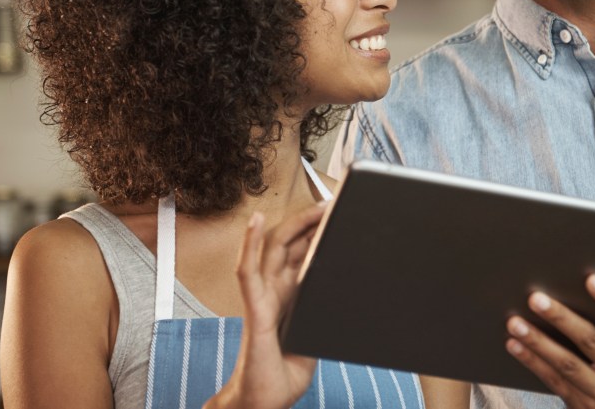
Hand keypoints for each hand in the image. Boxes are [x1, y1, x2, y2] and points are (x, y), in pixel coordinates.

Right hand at [205, 203, 326, 408]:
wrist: (262, 404)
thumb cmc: (281, 376)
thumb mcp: (313, 342)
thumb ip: (322, 318)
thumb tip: (345, 300)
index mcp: (289, 298)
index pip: (302, 257)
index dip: (317, 235)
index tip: (335, 217)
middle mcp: (274, 292)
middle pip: (290, 245)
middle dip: (312, 223)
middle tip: (333, 205)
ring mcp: (262, 297)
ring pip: (273, 249)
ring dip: (294, 224)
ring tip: (315, 206)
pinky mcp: (254, 309)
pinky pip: (248, 271)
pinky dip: (249, 243)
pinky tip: (256, 221)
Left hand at [504, 276, 594, 408]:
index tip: (591, 279)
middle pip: (592, 341)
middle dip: (562, 318)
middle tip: (536, 298)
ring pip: (568, 364)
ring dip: (539, 341)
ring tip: (515, 322)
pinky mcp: (585, 408)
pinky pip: (554, 381)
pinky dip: (532, 362)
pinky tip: (514, 344)